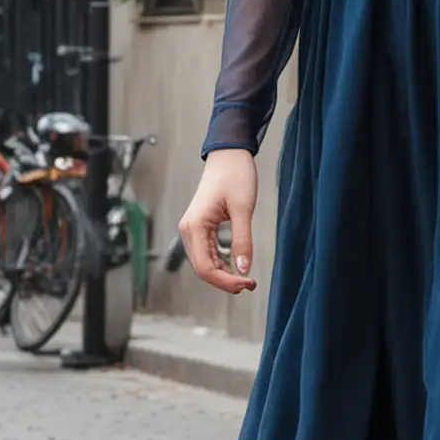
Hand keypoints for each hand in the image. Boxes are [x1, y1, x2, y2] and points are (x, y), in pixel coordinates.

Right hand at [179, 149, 257, 294]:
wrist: (229, 154)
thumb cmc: (235, 175)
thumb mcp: (243, 208)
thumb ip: (242, 240)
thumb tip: (242, 270)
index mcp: (194, 226)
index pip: (205, 267)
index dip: (225, 281)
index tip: (247, 284)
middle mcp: (189, 230)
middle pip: (203, 269)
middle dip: (225, 281)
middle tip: (250, 284)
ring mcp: (194, 229)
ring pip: (205, 263)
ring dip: (223, 274)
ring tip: (246, 279)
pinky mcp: (201, 227)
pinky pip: (208, 253)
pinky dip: (222, 264)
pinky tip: (237, 267)